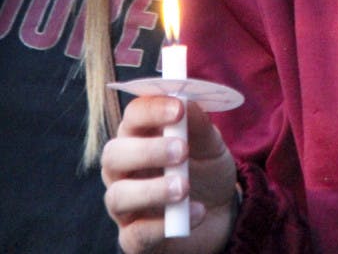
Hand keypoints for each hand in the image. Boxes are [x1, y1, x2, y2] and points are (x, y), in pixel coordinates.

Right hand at [102, 95, 237, 253]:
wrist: (222, 214)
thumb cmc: (207, 170)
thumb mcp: (211, 144)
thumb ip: (198, 124)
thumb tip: (187, 99)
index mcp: (140, 136)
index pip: (132, 115)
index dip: (151, 109)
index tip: (178, 109)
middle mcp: (124, 169)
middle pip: (113, 154)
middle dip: (146, 151)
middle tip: (181, 150)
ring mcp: (126, 206)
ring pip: (118, 196)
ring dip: (152, 190)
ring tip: (185, 187)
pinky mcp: (134, 239)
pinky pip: (135, 235)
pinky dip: (163, 225)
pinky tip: (195, 213)